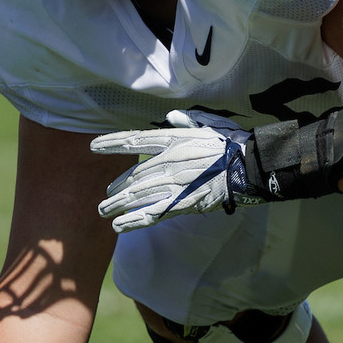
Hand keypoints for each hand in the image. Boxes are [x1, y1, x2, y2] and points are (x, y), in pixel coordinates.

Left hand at [90, 109, 259, 231]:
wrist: (248, 166)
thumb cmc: (231, 144)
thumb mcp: (208, 124)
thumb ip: (187, 121)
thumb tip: (172, 116)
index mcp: (173, 139)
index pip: (135, 140)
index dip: (112, 143)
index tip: (93, 146)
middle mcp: (168, 160)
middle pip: (134, 175)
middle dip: (118, 185)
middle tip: (108, 194)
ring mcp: (173, 183)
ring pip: (137, 196)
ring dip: (118, 204)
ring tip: (104, 211)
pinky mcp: (182, 203)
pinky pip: (151, 214)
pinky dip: (132, 221)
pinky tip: (118, 226)